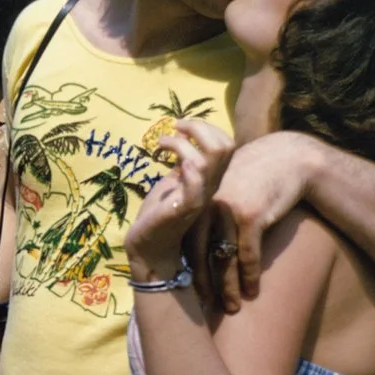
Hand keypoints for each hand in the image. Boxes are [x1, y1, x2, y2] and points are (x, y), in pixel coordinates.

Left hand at [130, 118, 235, 279]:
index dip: (206, 128)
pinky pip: (195, 181)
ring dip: (183, 143)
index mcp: (210, 179)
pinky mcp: (186, 207)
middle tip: (175, 126)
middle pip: (224, 146)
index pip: (225, 144)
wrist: (149, 248)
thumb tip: (184, 140)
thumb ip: (184, 165)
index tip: (181, 127)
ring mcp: (200, 197)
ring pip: (209, 158)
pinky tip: (164, 157)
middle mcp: (211, 186)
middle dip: (199, 127)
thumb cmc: (159, 215)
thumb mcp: (175, 183)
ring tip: (162, 142)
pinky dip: (183, 162)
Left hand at [188, 128, 314, 312]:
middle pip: (200, 254)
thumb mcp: (224, 188)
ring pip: (224, 259)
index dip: (186, 268)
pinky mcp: (251, 216)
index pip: (186, 242)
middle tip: (205, 306)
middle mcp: (207, 207)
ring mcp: (228, 212)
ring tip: (232, 307)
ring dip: (228, 287)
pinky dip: (250, 275)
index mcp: (198, 202)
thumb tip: (196, 241)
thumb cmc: (253, 178)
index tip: (185, 290)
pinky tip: (252, 290)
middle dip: (202, 284)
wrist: (285, 159)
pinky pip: (248, 255)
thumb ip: (207, 211)